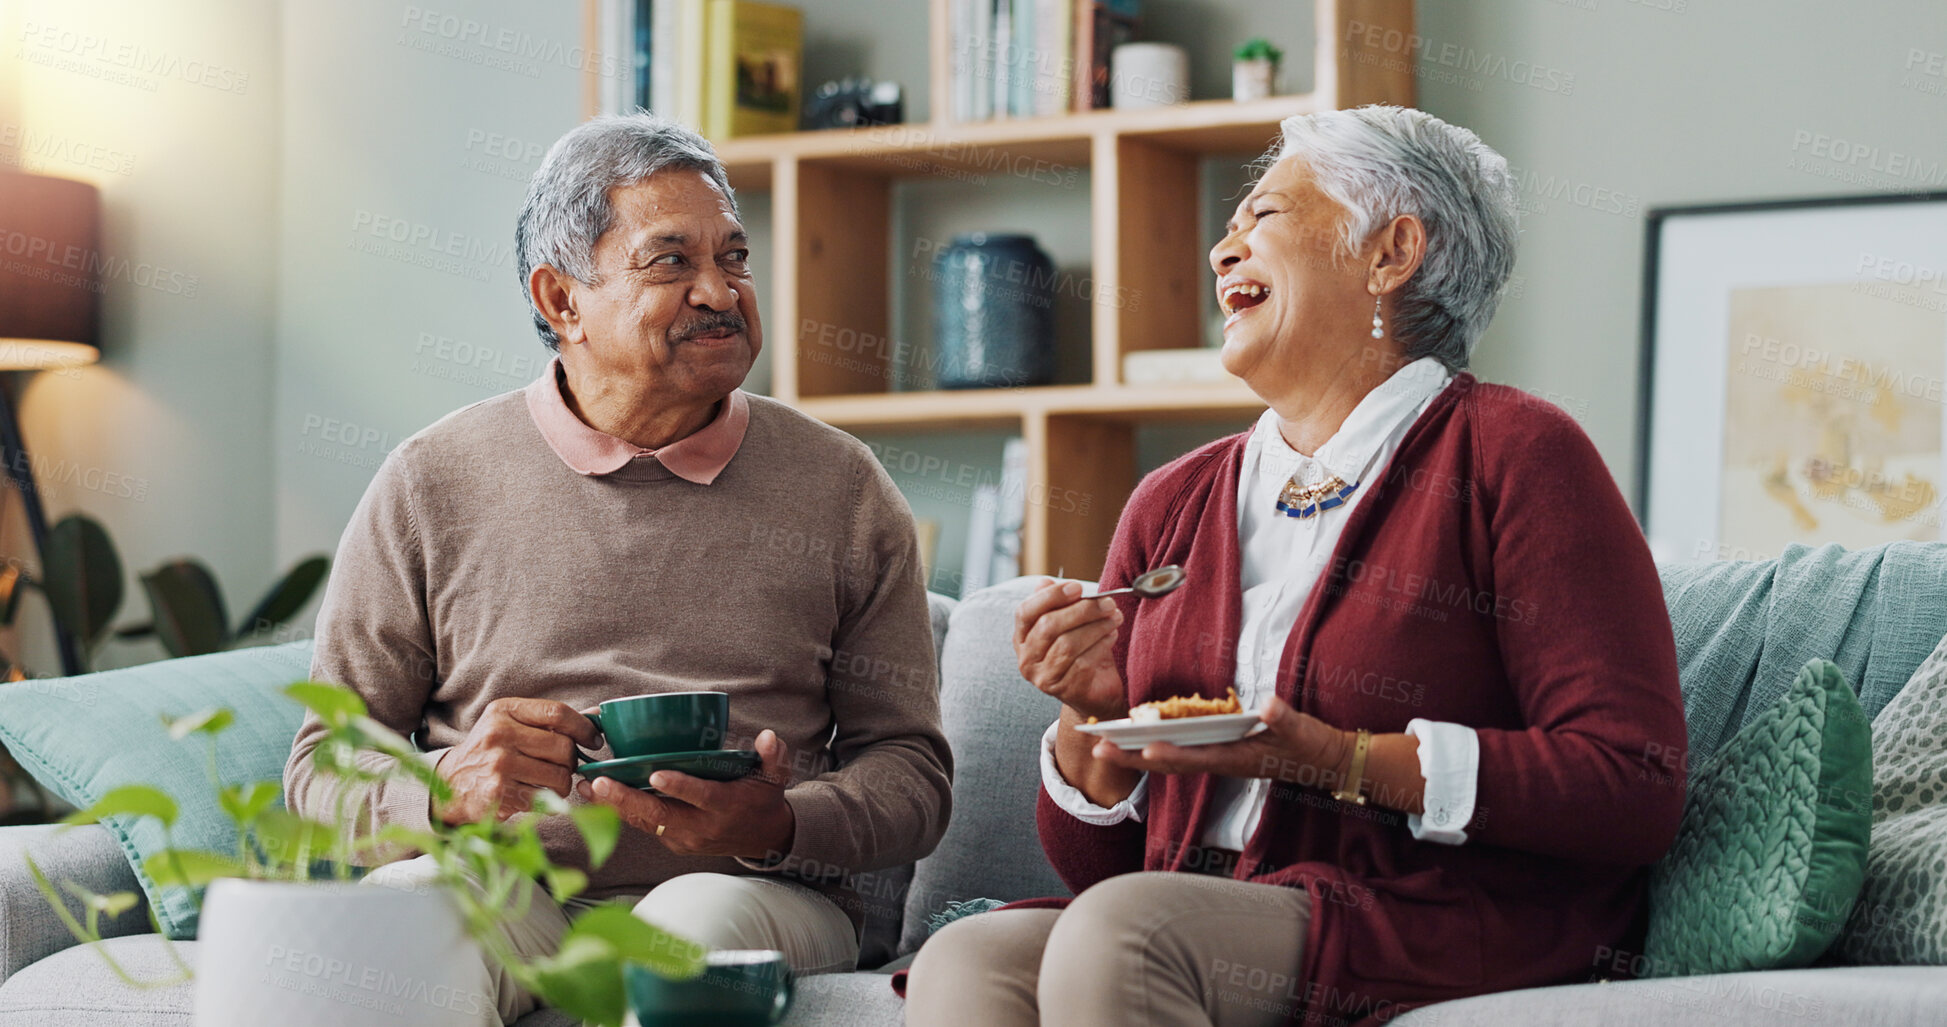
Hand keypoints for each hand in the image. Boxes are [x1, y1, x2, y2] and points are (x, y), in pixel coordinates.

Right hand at [434, 697, 601, 824]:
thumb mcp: (510, 724)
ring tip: (547, 783)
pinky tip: (534, 795)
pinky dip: (548, 801)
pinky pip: (546, 799)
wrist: (448, 784)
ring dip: (562, 783)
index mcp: (504, 711)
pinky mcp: (499, 794)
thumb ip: (550, 720)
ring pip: (559, 776)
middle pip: (563, 747)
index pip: (558, 712)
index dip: (584, 727)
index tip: (594, 740)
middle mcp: (499, 734)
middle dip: (571, 761)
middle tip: (562, 766)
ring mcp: (499, 765)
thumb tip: (598, 715)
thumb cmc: (489, 751)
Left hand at [577, 728, 795, 859]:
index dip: (679, 787)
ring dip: (613, 806)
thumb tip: (768, 738)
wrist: (762, 838)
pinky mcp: (672, 842)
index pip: (700, 797)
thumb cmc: (763, 799)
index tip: (655, 774)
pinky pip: (644, 826)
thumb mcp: (775, 777)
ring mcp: (684, 838)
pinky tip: (597, 796)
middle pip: (658, 815)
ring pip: (644, 823)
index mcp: (724, 807)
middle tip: (598, 782)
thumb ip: (774, 757)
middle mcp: (701, 826)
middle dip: (626, 799)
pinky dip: (620, 812)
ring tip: (586, 787)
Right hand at [1015, 579, 1126, 721]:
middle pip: (1048, 626)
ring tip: (1115, 617)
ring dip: (1096, 627)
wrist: (1096, 693)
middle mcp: (1027, 659)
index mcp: (1021, 638)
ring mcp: (1044, 678)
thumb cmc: (1082, 652)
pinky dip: (1101, 645)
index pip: (1025, 612)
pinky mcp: (1065, 690)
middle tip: (1107, 602)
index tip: (1077, 587)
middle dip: (1081, 610)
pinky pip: (1083, 663)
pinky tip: (1112, 636)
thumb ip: (1056, 604)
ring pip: (1067, 644)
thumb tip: (1044, 582)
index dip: (1050, 597)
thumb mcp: (1069, 625)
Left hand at [1088, 696, 1350, 789]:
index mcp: (1235, 759)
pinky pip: (1179, 752)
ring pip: (1169, 760)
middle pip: (1169, 763)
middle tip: (1098, 750)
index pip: (1194, 759)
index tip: (1143, 748)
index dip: (1169, 754)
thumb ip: (1283, 717)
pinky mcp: (1218, 753)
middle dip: (1134, 758)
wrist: (1322, 759)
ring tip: (1104, 745)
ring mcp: (1216, 759)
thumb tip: (1267, 703)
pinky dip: (1155, 747)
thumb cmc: (1310, 745)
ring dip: (1136, 754)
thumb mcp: (1301, 730)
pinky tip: (1136, 738)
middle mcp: (1219, 763)